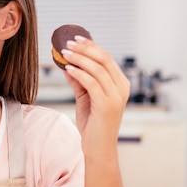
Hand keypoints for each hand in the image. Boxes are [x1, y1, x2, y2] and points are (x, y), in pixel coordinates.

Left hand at [61, 36, 129, 155]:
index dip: (91, 46)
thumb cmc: (92, 123)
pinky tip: (68, 68)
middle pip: (104, 59)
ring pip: (97, 69)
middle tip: (67, 42)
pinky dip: (79, 73)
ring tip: (63, 53)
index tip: (75, 39)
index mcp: (120, 83)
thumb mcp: (85, 97)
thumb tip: (67, 64)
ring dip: (79, 59)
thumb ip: (79, 81)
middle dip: (85, 48)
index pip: (106, 58)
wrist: (98, 147)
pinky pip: (91, 83)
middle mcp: (122, 87)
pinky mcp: (107, 104)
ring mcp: (116, 96)